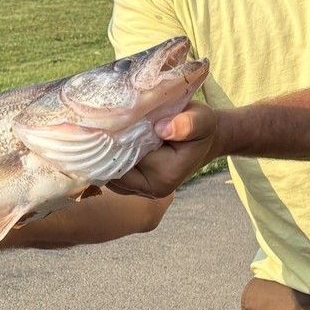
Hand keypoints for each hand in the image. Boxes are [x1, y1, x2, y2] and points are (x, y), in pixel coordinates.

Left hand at [106, 102, 220, 198]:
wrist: (203, 137)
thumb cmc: (201, 127)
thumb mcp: (201, 119)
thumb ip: (187, 124)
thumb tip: (162, 129)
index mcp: (165, 176)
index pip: (125, 160)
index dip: (116, 140)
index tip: (116, 120)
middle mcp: (151, 189)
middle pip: (113, 169)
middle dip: (107, 147)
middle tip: (107, 121)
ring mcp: (140, 190)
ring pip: (109, 172)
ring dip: (106, 152)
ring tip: (111, 127)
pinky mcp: (133, 185)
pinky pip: (112, 172)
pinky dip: (108, 156)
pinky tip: (113, 137)